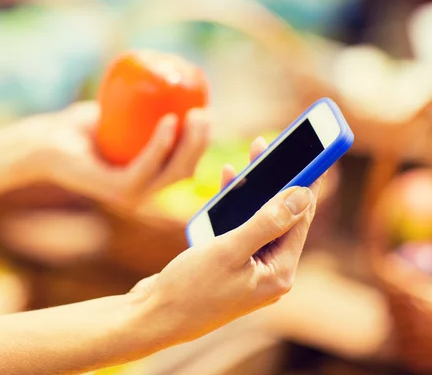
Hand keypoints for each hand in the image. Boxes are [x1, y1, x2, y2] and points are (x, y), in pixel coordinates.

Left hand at [31, 101, 209, 206]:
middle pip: (185, 171)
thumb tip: (171, 84)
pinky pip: (145, 168)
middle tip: (205, 113)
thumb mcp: (120, 115)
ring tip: (195, 115)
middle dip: (202, 143)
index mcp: (147, 179)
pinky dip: (160, 146)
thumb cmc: (80, 128)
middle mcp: (142, 192)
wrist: (44, 142)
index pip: (185, 165)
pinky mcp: (115, 190)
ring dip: (190, 145)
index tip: (207, 113)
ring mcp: (130, 195)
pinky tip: (169, 122)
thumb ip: (145, 108)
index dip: (202, 143)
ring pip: (172, 173)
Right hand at [129, 137, 325, 346]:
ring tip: (250, 158)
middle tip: (268, 146)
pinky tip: (228, 186)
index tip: (309, 153)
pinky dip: (234, 209)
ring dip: (253, 192)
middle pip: (279, 218)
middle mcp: (268, 273)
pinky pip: (239, 231)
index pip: (300, 220)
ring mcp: (249, 270)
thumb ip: (267, 222)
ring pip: (258, 221)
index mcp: (278, 273)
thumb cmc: (190, 289)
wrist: (153, 317)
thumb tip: (303, 195)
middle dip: (275, 181)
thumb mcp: (229, 250)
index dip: (303, 184)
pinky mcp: (230, 267)